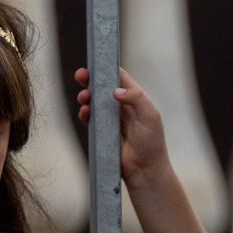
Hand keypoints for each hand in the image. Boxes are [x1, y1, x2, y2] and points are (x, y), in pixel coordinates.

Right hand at [74, 65, 169, 180]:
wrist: (144, 170)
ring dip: (86, 96)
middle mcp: (122, 106)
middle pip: (102, 87)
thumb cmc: (152, 143)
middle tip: (81, 76)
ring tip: (84, 98)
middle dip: (90, 80)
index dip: (107, 68)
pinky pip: (90, 118)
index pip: (119, 77)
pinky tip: (85, 112)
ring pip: (94, 101)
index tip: (95, 62)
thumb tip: (115, 90)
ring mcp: (111, 118)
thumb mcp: (150, 117)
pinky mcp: (101, 131)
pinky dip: (85, 112)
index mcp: (135, 98)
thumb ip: (137, 99)